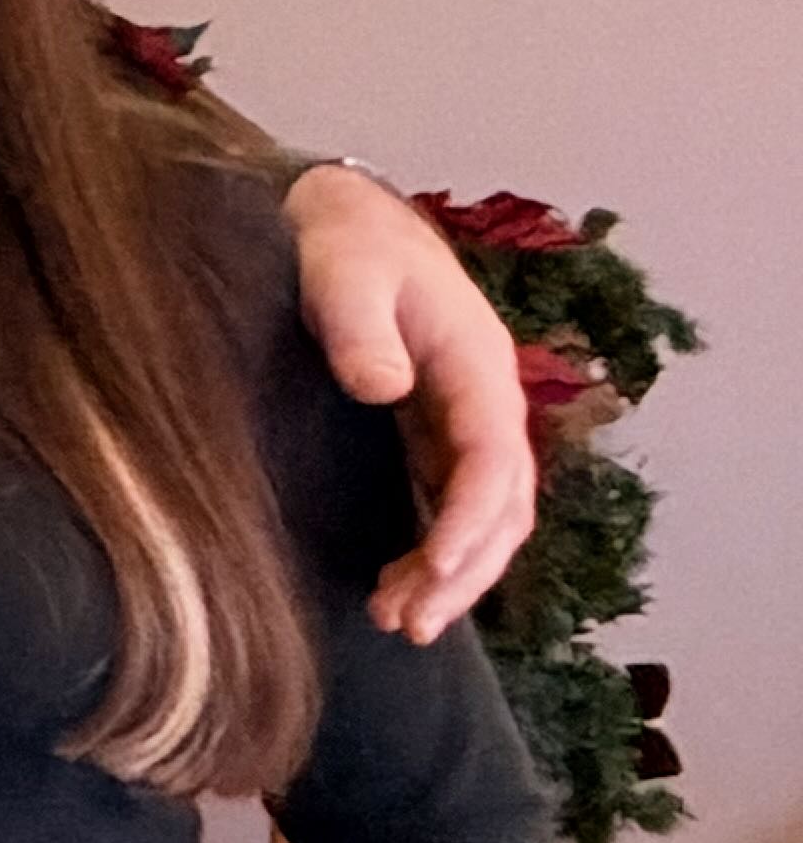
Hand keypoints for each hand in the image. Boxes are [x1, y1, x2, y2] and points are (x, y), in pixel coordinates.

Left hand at [282, 162, 535, 638]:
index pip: (491, 457)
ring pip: (481, 514)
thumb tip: (384, 387)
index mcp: (477, 364)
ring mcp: (461, 420)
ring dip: (451, 573)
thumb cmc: (342, 242)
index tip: (434, 567)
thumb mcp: (343, 272)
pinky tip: (397, 587)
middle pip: (501, 504)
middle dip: (464, 569)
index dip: (468, 519)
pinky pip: (450, 504)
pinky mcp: (430, 433)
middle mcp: (482, 400)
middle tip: (410, 622)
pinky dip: (432, 551)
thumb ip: (358, 326)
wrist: (342, 220)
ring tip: (399, 622)